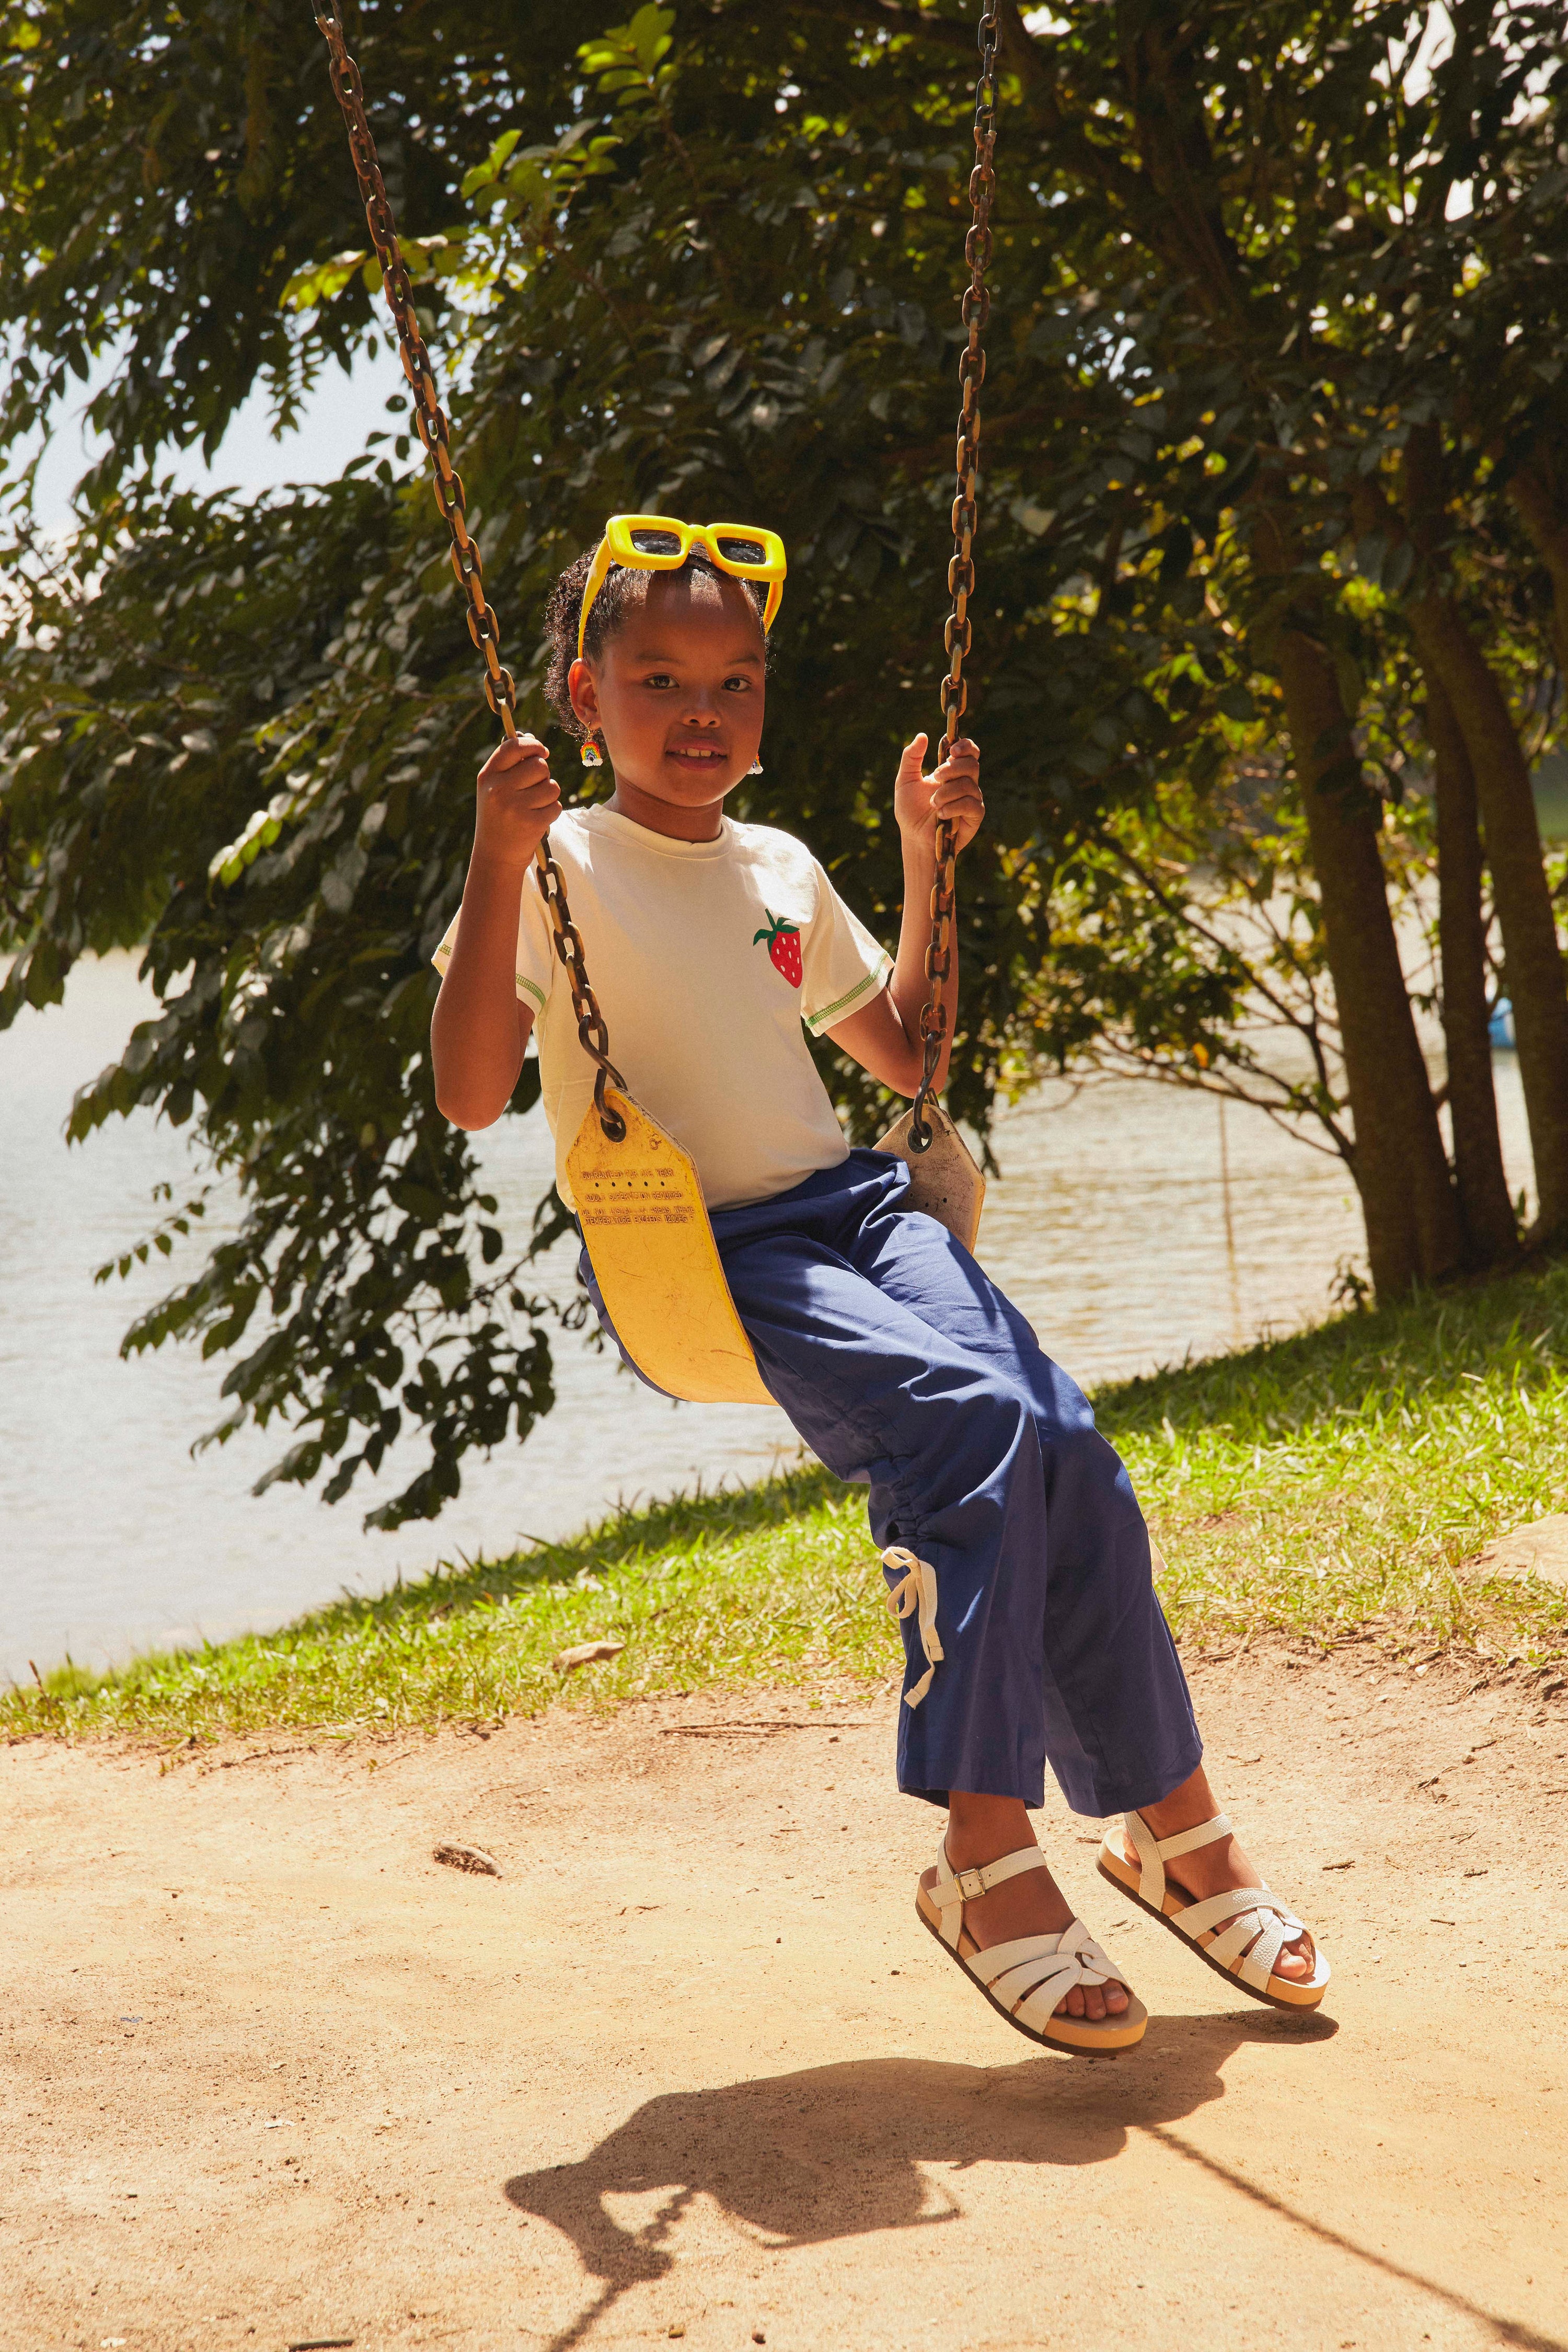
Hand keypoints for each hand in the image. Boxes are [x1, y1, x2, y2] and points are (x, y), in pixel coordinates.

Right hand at [472, 732, 561, 871]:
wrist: (495, 855)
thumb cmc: (498, 816)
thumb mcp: (494, 788)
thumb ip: (510, 764)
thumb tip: (531, 740)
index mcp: (488, 776)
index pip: (514, 747)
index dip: (533, 745)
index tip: (542, 752)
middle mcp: (499, 789)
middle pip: (540, 765)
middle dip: (543, 775)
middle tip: (534, 789)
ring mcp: (515, 807)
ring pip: (552, 786)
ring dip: (549, 794)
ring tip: (535, 805)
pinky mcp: (532, 823)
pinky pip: (556, 806)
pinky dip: (552, 812)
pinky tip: (537, 819)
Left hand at [893, 732, 983, 858]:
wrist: (914, 838)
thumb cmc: (910, 811)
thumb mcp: (905, 781)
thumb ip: (911, 758)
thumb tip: (922, 735)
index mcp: (952, 772)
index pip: (969, 752)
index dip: (966, 746)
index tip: (952, 750)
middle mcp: (965, 783)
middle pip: (972, 764)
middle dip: (952, 768)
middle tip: (935, 777)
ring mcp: (972, 799)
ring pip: (969, 784)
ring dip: (946, 792)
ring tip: (933, 804)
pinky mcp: (975, 816)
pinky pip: (971, 804)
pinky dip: (954, 807)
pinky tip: (941, 814)